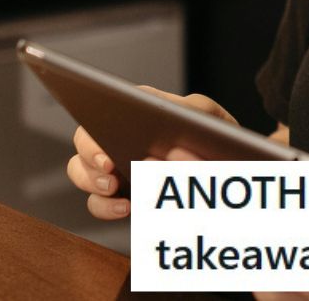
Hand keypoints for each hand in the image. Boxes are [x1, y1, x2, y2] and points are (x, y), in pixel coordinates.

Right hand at [65, 86, 238, 219]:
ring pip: (82, 170)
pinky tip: (125, 207)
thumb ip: (195, 119)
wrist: (226, 170)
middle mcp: (122, 135)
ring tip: (113, 187)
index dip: (98, 116)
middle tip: (107, 165)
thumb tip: (173, 151)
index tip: (108, 135)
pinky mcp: (120, 195)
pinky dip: (105, 206)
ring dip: (90, 179)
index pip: (109, 102)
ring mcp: (118, 166)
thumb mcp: (209, 116)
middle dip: (89, 152)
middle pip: (85, 137)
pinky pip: (98, 202)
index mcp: (141, 108)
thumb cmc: (215, 136)